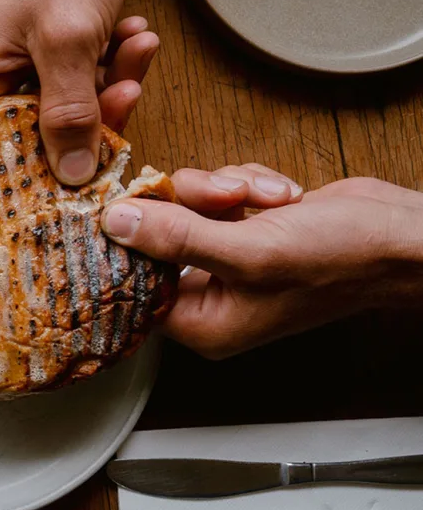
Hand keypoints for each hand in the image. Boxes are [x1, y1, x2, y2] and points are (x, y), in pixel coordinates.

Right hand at [0, 0, 167, 184]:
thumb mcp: (69, 40)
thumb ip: (69, 113)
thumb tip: (72, 176)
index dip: (37, 162)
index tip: (81, 173)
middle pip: (34, 122)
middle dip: (89, 112)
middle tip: (127, 94)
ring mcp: (18, 43)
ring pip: (65, 95)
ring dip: (108, 80)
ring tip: (137, 46)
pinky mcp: (50, 29)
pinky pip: (79, 67)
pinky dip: (110, 58)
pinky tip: (132, 33)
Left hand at [102, 166, 422, 357]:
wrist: (403, 234)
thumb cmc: (342, 260)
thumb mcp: (249, 251)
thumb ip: (175, 238)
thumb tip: (115, 224)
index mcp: (202, 324)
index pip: (133, 282)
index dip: (131, 240)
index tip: (131, 203)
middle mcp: (210, 297)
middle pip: (157, 234)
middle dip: (195, 203)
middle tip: (230, 198)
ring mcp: (228, 260)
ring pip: (188, 205)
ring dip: (228, 189)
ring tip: (274, 201)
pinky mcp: (246, 229)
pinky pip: (218, 194)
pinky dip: (248, 186)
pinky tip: (286, 197)